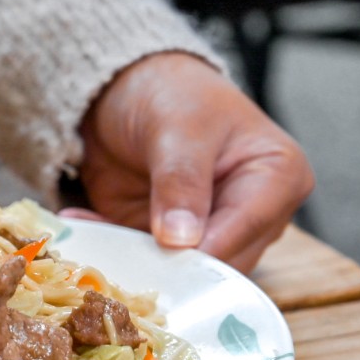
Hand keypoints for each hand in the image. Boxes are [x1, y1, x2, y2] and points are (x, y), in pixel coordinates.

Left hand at [67, 52, 313, 272]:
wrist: (129, 88)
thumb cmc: (170, 93)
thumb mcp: (177, 127)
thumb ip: (181, 181)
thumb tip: (182, 240)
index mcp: (277, 178)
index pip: (245, 230)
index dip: (203, 250)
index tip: (162, 257)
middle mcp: (254, 215)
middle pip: (219, 263)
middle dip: (168, 264)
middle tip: (119, 258)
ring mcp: (211, 231)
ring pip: (180, 271)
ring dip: (134, 259)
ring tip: (92, 240)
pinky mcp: (169, 242)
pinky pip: (144, 260)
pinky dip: (112, 248)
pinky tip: (81, 224)